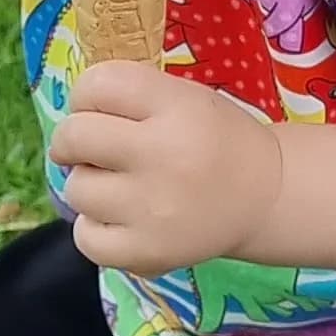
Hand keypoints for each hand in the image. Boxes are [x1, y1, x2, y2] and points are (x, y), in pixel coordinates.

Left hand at [54, 62, 285, 275]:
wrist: (265, 197)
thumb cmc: (215, 141)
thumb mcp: (186, 98)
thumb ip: (131, 95)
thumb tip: (70, 115)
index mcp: (177, 107)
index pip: (98, 85)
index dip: (86, 95)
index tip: (97, 110)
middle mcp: (163, 154)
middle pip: (75, 136)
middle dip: (73, 141)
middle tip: (92, 150)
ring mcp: (153, 208)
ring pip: (76, 188)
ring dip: (90, 185)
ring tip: (121, 188)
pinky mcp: (147, 251)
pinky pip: (85, 237)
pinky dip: (95, 229)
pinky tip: (120, 220)